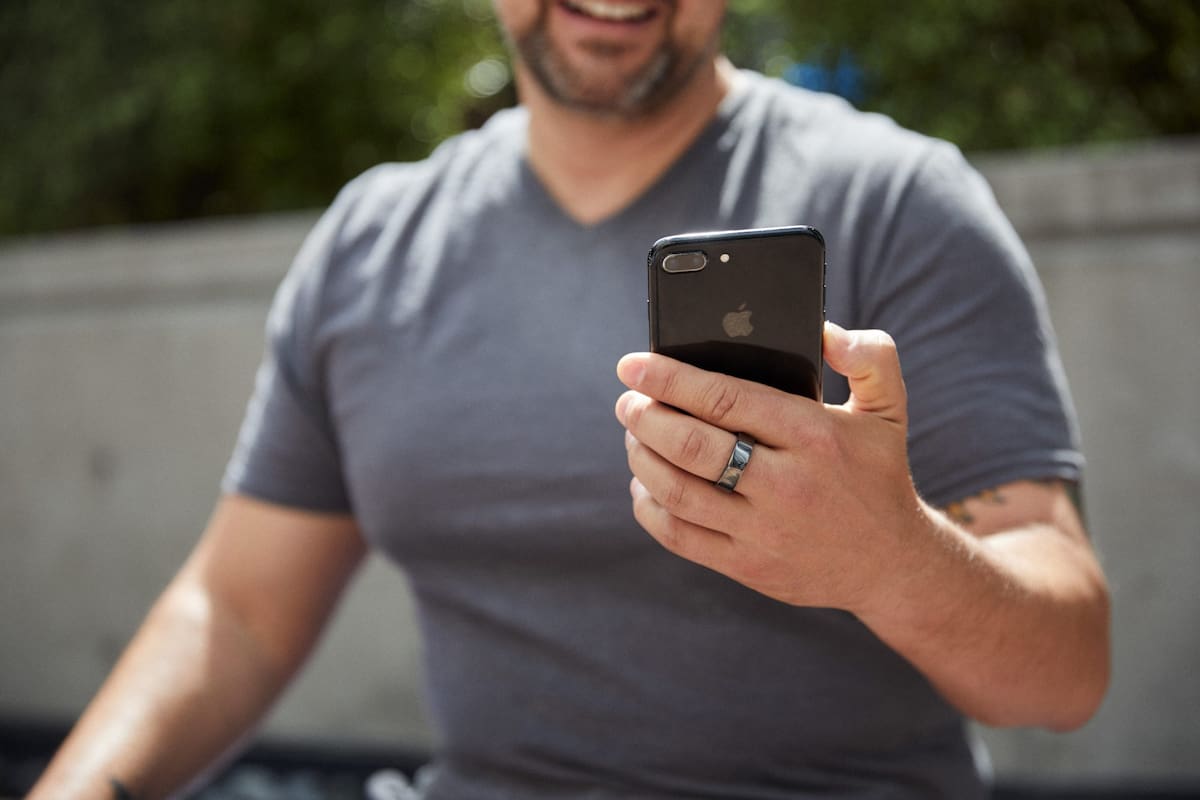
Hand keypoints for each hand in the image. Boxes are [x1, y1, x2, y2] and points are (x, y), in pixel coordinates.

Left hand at [614, 322, 929, 612]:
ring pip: (678, 491)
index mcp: (814, 436)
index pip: (725, 399)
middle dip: (645, 416)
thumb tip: (822, 330)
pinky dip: (649, 507)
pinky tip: (643, 484)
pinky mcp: (748, 567)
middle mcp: (787, 485)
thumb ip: (868, 356)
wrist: (892, 565)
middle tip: (627, 400)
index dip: (669, 378)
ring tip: (633, 434)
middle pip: (692, 445)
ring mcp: (764, 531)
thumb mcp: (889, 407)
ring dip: (642, 457)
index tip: (633, 364)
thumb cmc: (879, 474)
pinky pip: (679, 537)